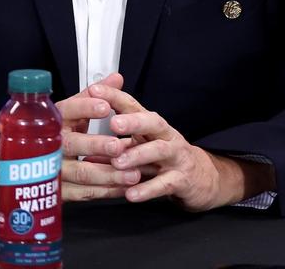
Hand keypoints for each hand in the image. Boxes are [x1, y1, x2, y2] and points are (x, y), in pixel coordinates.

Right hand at [55, 73, 140, 200]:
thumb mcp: (74, 112)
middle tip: (119, 146)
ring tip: (133, 173)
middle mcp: (51, 143)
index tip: (105, 106)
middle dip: (97, 146)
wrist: (32, 162)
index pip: (67, 110)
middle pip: (72, 144)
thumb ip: (96, 96)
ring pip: (81, 172)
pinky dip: (106, 191)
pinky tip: (124, 187)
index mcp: (54, 119)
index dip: (85, 108)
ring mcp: (54, 169)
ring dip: (108, 174)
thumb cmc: (61, 133)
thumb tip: (117, 78)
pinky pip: (84, 193)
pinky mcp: (60, 190)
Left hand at [95, 83, 274, 210]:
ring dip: (138, 155)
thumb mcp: (140, 146)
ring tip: (118, 162)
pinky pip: (165, 184)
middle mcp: (166, 137)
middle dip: (133, 122)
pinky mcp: (183, 180)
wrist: (202, 180)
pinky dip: (148, 189)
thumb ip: (113, 145)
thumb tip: (82, 146)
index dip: (115, 97)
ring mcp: (177, 158)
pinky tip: (131, 194)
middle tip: (113, 124)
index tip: (95, 91)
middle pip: (152, 122)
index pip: (133, 105)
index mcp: (151, 126)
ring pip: (160, 151)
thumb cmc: (164, 159)